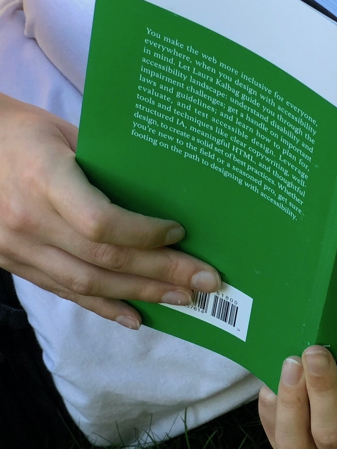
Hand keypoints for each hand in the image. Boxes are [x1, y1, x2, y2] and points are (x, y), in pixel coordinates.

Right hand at [0, 92, 220, 327]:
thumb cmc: (23, 133)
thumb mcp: (66, 133)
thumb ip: (109, 162)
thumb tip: (167, 188)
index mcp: (44, 179)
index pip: (100, 222)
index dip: (144, 234)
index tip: (179, 232)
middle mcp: (27, 220)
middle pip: (103, 258)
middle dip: (161, 272)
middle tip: (206, 280)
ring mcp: (16, 247)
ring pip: (87, 283)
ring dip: (140, 294)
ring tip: (183, 298)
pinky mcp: (13, 263)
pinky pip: (63, 291)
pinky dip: (103, 306)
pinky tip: (136, 316)